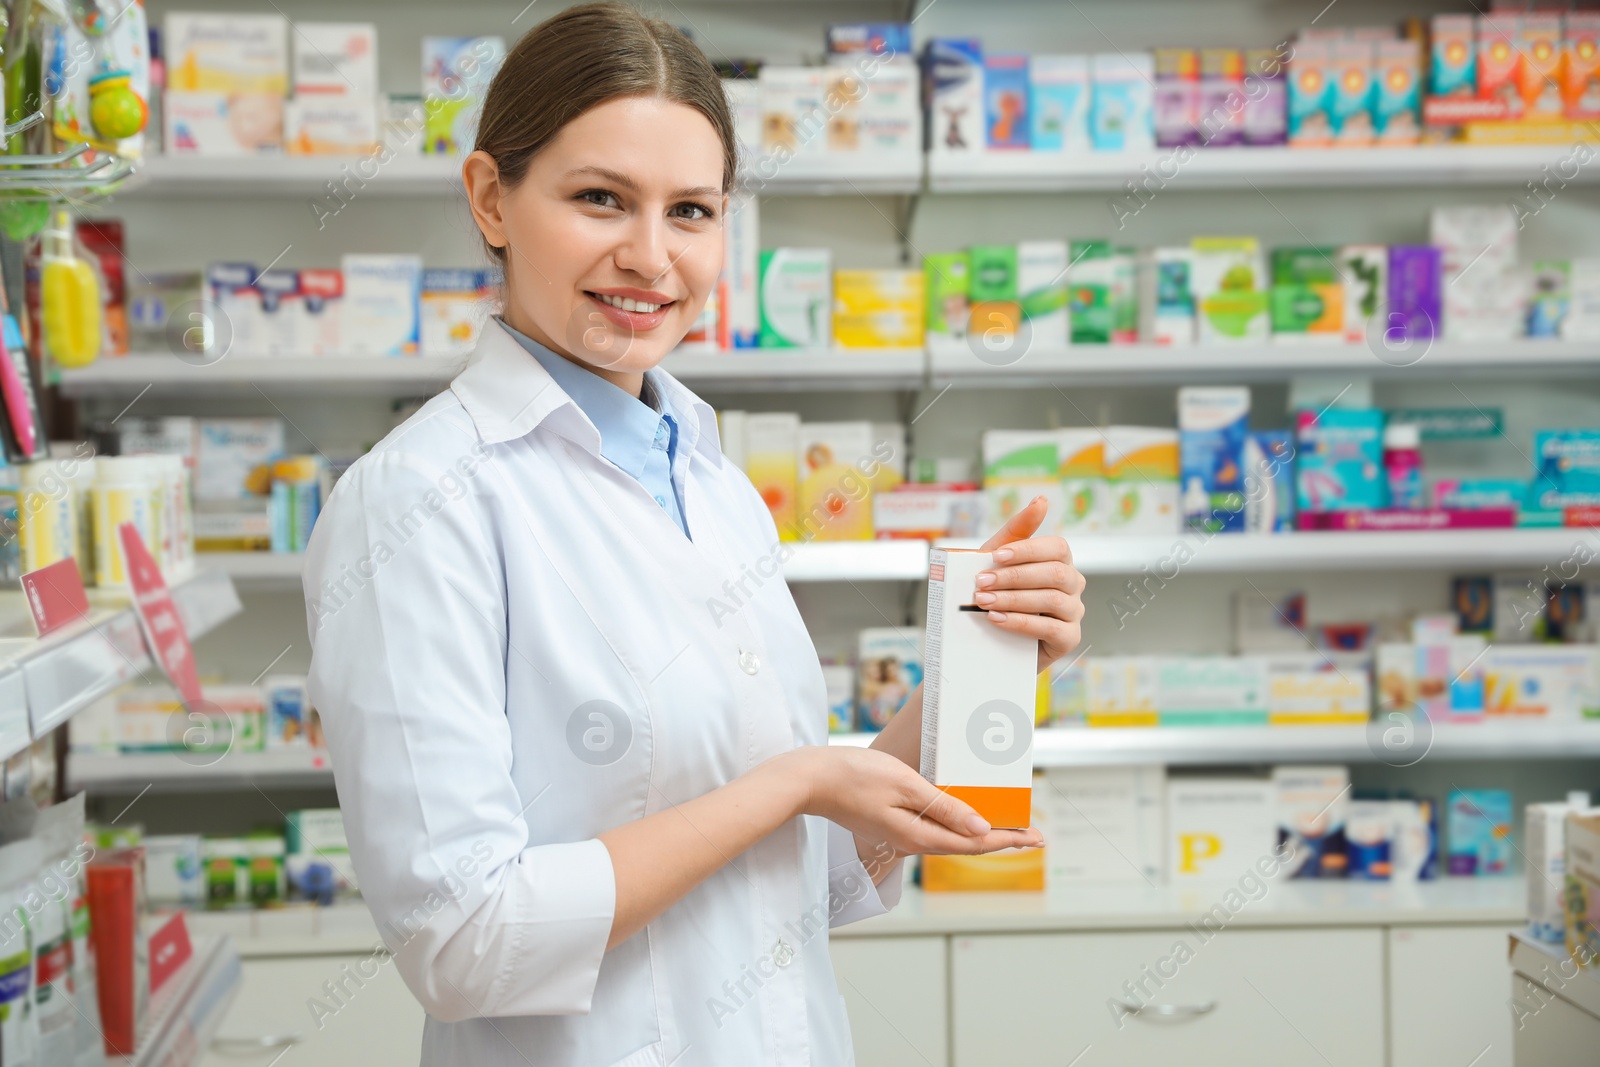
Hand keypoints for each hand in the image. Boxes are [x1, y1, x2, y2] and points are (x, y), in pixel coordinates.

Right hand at [784, 745, 1042, 859]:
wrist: (810, 780)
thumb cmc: (855, 776)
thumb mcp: (907, 786)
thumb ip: (945, 808)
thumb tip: (982, 829)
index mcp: (919, 835)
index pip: (975, 842)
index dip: (1009, 840)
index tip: (1037, 838)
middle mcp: (912, 840)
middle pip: (966, 844)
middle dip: (1002, 840)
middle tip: (1034, 836)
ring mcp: (900, 833)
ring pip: (951, 838)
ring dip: (981, 833)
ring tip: (1007, 828)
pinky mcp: (891, 822)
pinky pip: (934, 829)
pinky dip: (957, 825)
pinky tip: (963, 816)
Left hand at [976, 495, 1086, 673]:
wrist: (990, 637)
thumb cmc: (998, 591)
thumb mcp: (999, 560)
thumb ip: (1018, 529)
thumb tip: (1042, 499)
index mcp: (1061, 562)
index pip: (1058, 548)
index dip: (1027, 550)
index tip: (995, 556)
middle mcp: (1074, 585)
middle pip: (1056, 574)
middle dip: (1015, 577)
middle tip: (981, 582)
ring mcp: (1075, 612)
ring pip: (1053, 600)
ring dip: (1014, 599)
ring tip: (984, 602)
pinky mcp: (1069, 639)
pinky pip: (1051, 629)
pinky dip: (1021, 622)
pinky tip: (997, 619)